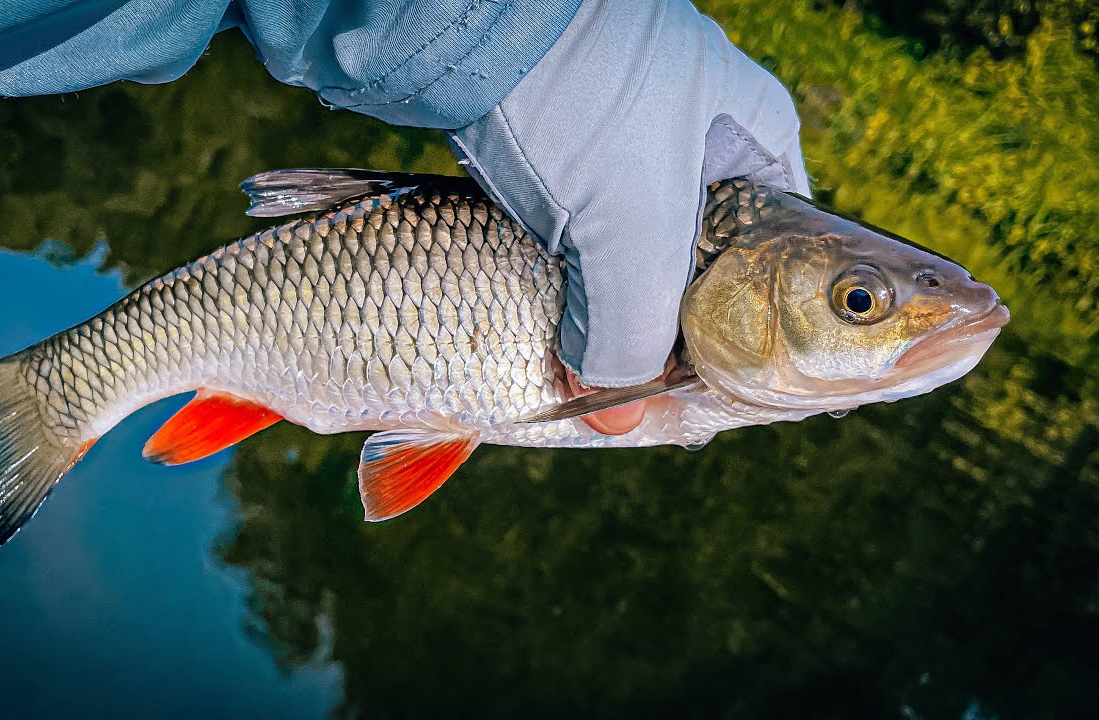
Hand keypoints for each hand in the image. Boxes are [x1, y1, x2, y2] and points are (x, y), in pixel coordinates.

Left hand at [449, 0, 809, 434]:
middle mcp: (692, 140)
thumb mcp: (634, 232)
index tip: (717, 389)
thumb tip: (624, 410)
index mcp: (749, 143)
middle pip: (698, 270)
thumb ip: (641, 334)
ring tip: (579, 371)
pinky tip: (539, 323)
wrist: (462, 21)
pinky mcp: (550, 150)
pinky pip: (566, 241)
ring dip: (603, 318)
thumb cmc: (578, 104)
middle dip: (668, 340)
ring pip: (625, 260)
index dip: (757, 334)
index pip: (780, 260)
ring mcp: (617, 142)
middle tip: (643, 397)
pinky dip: (555, 287)